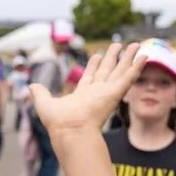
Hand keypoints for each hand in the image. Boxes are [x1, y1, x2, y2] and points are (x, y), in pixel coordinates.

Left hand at [29, 43, 144, 135]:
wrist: (70, 130)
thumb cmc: (58, 122)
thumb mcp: (44, 103)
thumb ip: (40, 93)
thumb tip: (31, 86)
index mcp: (83, 95)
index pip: (91, 77)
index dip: (94, 65)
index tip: (98, 55)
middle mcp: (97, 93)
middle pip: (107, 71)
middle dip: (113, 58)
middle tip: (118, 45)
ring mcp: (108, 92)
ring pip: (121, 71)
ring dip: (129, 58)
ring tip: (136, 45)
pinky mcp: (115, 93)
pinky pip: (128, 76)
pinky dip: (137, 66)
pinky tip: (144, 56)